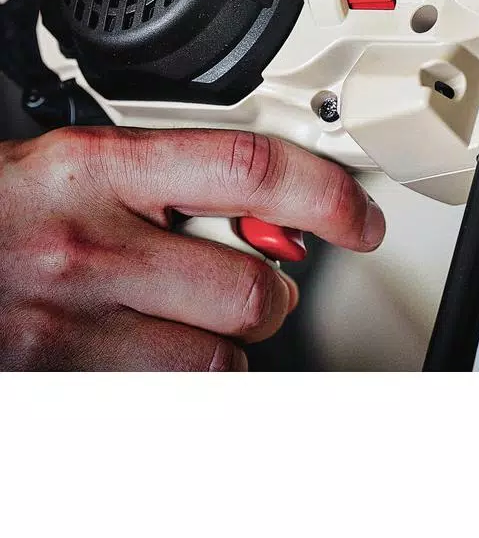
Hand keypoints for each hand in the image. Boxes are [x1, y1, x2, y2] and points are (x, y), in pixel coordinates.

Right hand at [0, 127, 384, 370]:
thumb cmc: (8, 210)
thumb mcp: (84, 165)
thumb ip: (177, 177)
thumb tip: (275, 207)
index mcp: (97, 167)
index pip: (247, 170)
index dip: (325, 195)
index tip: (360, 218)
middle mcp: (85, 247)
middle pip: (249, 288)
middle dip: (275, 294)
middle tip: (260, 280)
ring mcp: (66, 326)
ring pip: (219, 359)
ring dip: (228, 343)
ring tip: (188, 314)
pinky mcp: (59, 384)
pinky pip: (173, 395)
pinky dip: (185, 377)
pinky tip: (154, 347)